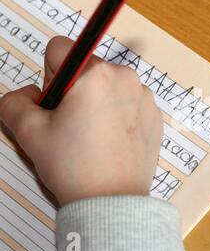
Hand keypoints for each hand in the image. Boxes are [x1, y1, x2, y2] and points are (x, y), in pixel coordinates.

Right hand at [0, 36, 162, 205]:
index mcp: (94, 74)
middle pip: (87, 69)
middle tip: (72, 125)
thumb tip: (24, 95)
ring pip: (109, 86)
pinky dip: (119, 114)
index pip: (59, 49)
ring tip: (93, 136)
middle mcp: (124, 78)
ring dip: (98, 102)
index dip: (48, 76)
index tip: (56, 103)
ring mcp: (144, 96)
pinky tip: (112, 141)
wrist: (113, 200)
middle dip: (75, 90)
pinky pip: (129, 102)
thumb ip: (14, 102)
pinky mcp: (155, 114)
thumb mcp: (29, 133)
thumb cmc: (75, 167)